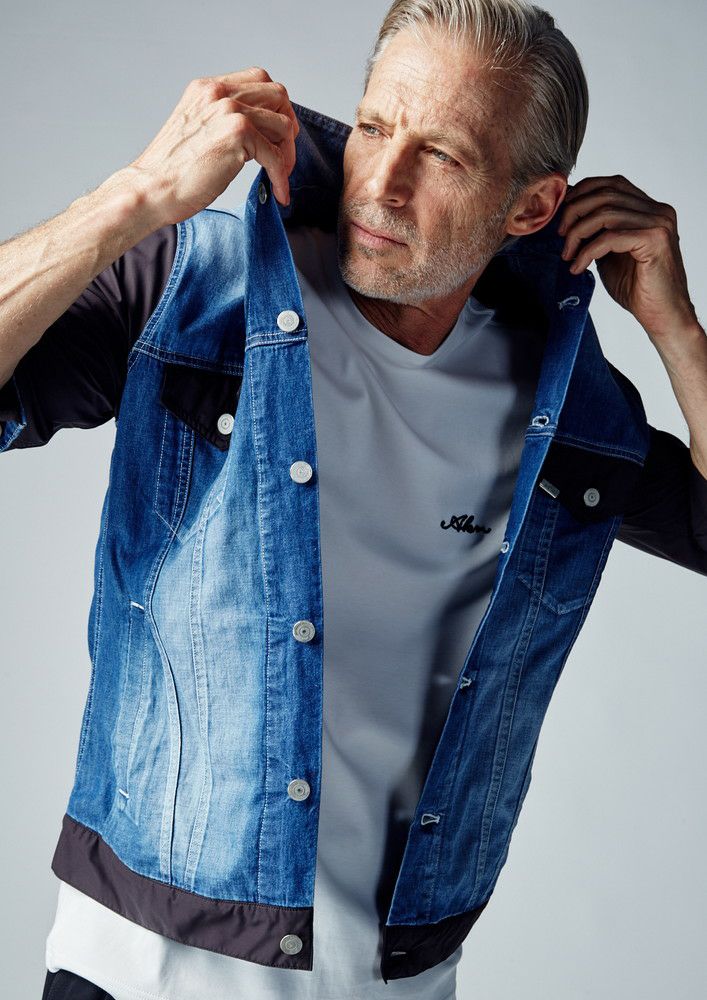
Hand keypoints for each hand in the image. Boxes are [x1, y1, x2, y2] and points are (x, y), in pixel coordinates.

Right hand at [123, 66, 299, 224]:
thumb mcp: (197, 130)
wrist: (152, 188)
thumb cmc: (171, 171)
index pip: (258, 80)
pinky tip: (278, 192)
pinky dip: (281, 176)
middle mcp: (219, 92)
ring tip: (279, 177)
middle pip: (277, 95)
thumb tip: (257, 132)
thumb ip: (221, 121)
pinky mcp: (238, 134)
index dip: (274, 107)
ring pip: (283, 124)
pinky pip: (276, 155)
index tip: (275, 134)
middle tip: (284, 154)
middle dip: (287, 126)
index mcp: (207, 88)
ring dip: (287, 154)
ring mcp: (229, 110)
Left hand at [557, 174, 698, 345]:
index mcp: (650, 209)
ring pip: (605, 213)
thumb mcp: (609, 253)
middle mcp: (658, 211)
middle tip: (560, 235)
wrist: (662, 316)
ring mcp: (659, 223)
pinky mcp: (654, 240)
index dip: (583, 193)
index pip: (612, 183)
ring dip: (578, 233)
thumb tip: (568, 214)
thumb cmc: (637, 288)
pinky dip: (587, 252)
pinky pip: (610, 237)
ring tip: (567, 255)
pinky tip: (578, 267)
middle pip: (606, 193)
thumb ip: (596, 232)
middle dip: (575, 211)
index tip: (562, 214)